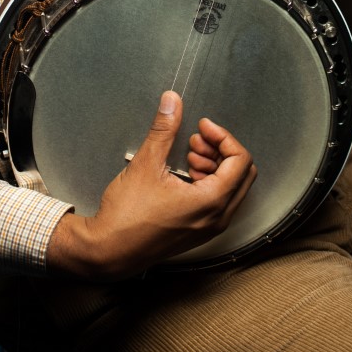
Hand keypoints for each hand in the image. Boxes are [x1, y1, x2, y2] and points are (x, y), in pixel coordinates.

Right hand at [46, 91, 256, 279]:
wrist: (109, 251)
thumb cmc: (127, 215)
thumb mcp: (146, 164)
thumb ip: (164, 129)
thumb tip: (172, 101)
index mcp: (211, 202)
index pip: (240, 161)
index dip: (223, 137)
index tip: (202, 126)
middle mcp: (217, 219)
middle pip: (242, 174)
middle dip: (221, 150)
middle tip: (196, 140)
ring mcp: (209, 228)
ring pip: (232, 188)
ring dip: (215, 165)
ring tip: (188, 154)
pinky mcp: (199, 232)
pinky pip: (219, 202)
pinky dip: (209, 182)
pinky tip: (184, 172)